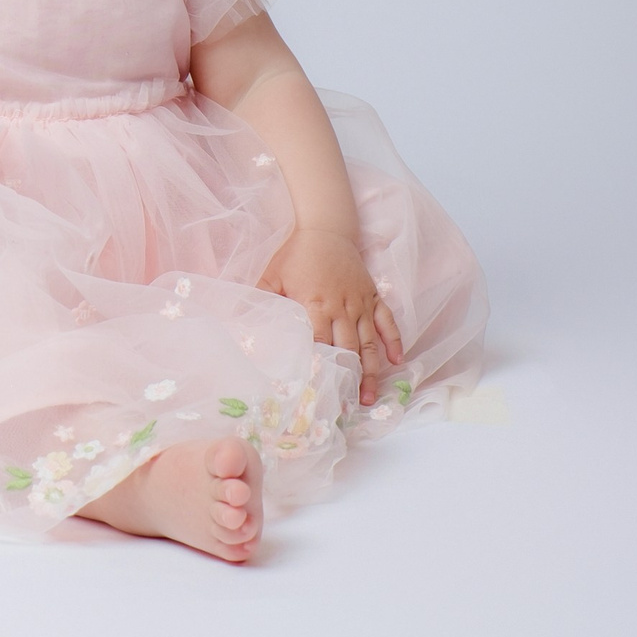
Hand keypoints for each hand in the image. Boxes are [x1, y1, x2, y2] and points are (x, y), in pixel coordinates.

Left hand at [262, 225, 403, 407]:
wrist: (326, 228)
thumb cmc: (296, 254)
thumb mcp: (272, 275)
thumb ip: (259, 300)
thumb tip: (239, 323)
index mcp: (315, 304)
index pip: (319, 344)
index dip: (320, 370)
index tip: (318, 393)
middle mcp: (341, 308)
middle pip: (347, 351)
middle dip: (347, 381)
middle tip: (345, 409)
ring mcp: (360, 303)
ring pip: (369, 343)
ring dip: (370, 371)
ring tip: (368, 397)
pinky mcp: (373, 296)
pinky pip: (387, 322)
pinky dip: (393, 341)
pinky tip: (396, 362)